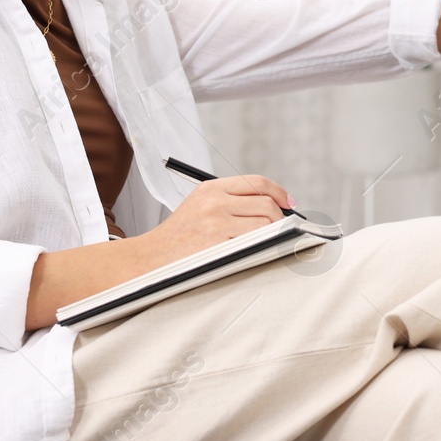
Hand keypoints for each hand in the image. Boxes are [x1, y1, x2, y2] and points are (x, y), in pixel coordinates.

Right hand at [142, 173, 293, 260]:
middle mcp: (215, 201)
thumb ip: (231, 199)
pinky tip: (253, 251)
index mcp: (211, 188)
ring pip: (265, 223)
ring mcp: (217, 222)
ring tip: (263, 241)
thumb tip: (272, 205)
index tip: (288, 202)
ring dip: (271, 234)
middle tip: (279, 228)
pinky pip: (255, 242)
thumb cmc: (179, 235)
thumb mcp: (200, 205)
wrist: (151, 257)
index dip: (278, 191)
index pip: (257, 182)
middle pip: (266, 203)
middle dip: (279, 217)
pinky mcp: (219, 243)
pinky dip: (261, 247)